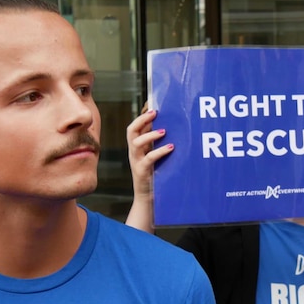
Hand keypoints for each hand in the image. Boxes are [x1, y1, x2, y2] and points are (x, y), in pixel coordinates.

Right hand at [124, 108, 172, 232]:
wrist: (148, 198)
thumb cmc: (156, 174)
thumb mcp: (155, 156)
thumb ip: (160, 143)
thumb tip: (172, 126)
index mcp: (137, 146)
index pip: (135, 126)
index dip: (143, 115)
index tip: (154, 105)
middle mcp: (134, 151)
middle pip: (131, 130)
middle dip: (142, 119)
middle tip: (155, 113)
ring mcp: (136, 161)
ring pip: (136, 143)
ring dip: (150, 135)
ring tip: (164, 131)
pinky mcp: (142, 171)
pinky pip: (148, 159)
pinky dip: (159, 152)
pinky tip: (171, 148)